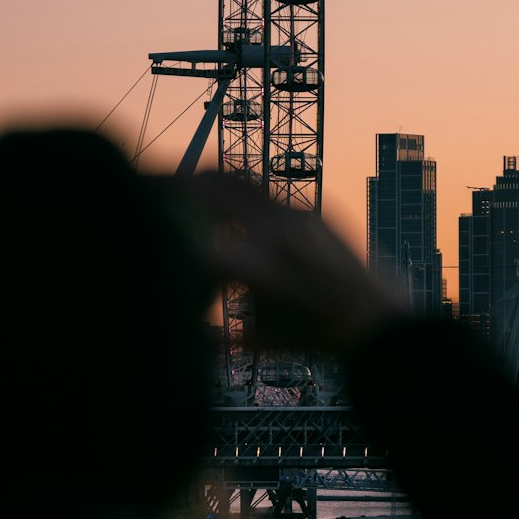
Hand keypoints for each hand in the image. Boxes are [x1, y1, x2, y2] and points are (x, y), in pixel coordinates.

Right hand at [158, 171, 405, 353]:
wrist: (380, 320)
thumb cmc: (317, 338)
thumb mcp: (260, 340)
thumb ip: (214, 335)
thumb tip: (177, 333)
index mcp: (259, 269)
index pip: (193, 242)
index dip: (160, 233)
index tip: (138, 231)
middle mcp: (276, 233)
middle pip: (208, 187)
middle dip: (171, 184)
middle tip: (142, 183)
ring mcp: (295, 215)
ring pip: (234, 178)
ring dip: (201, 180)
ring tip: (175, 183)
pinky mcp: (310, 211)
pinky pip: (261, 191)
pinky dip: (233, 193)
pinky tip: (218, 201)